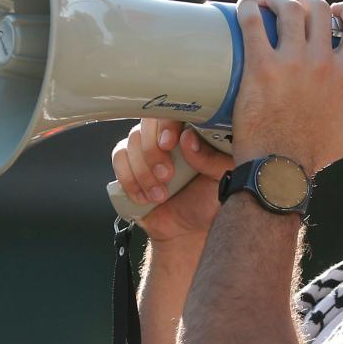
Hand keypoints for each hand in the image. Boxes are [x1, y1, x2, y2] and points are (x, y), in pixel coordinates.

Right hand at [111, 119, 233, 241]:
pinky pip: (119, 159)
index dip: (169, 123)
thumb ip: (213, 159)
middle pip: (148, 122)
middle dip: (153, 151)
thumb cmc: (210, 202)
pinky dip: (130, 179)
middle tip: (167, 175)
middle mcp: (171, 135)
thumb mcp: (223, 179)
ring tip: (161, 194)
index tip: (170, 143)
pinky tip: (146, 197)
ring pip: (132, 141)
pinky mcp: (131, 164)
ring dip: (143, 171)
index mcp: (196, 131)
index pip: (178, 111)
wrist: (188, 232)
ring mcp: (149, 148)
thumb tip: (189, 139)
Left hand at [231, 0, 342, 174]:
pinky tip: (246, 2)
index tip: (334, 11)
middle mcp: (320, 62)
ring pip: (288, 8)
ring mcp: (289, 62)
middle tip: (295, 7)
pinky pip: (252, 23)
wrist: (278, 168)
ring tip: (268, 3)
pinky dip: (248, 5)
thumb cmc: (315, 152)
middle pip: (318, 7)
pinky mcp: (259, 67)